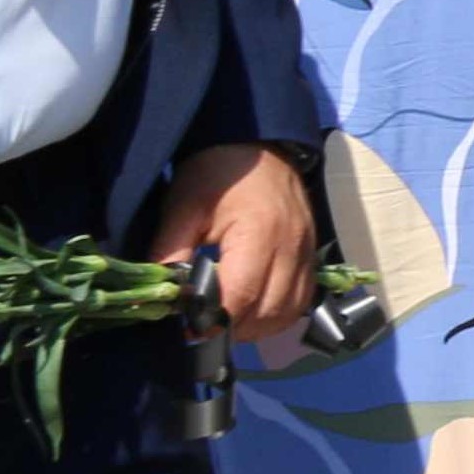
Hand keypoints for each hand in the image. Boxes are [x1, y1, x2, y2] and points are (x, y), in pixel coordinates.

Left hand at [147, 142, 316, 339]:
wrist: (258, 146)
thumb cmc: (217, 172)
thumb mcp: (184, 206)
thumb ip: (171, 251)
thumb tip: (162, 297)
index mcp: (259, 233)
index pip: (240, 295)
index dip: (212, 319)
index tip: (187, 327)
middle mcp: (291, 249)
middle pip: (267, 311)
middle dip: (232, 327)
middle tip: (202, 323)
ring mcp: (307, 254)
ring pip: (287, 313)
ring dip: (256, 326)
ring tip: (226, 320)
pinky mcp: (311, 257)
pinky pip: (301, 301)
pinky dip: (276, 315)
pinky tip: (252, 310)